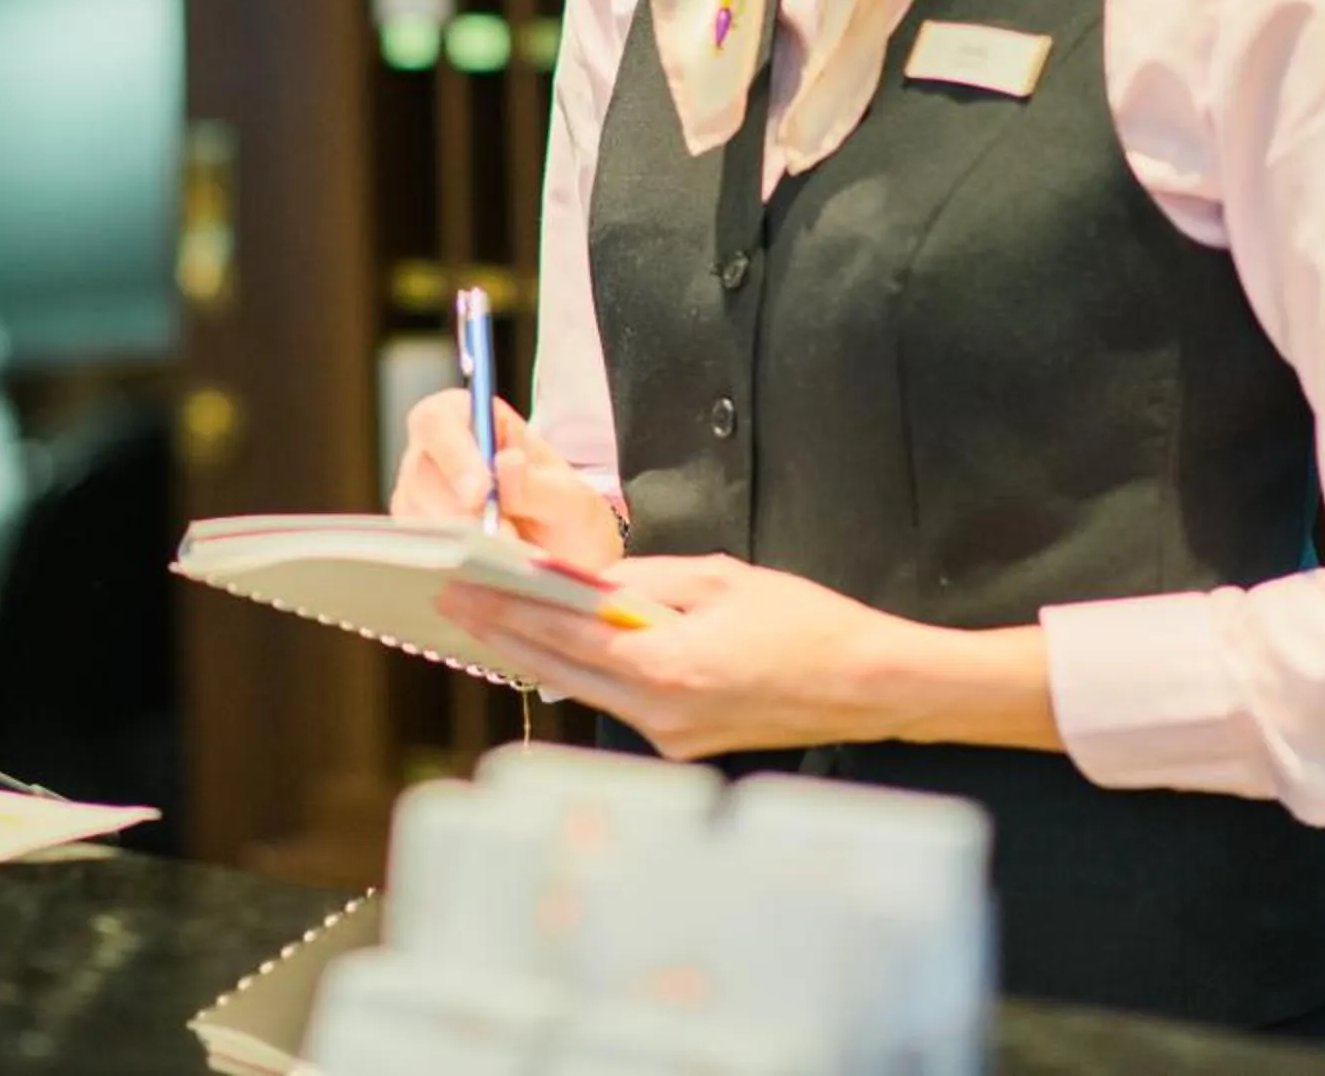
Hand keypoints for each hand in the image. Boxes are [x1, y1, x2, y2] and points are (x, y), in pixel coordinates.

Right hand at [389, 390, 625, 571]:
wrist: (569, 566)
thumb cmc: (568, 520)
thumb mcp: (572, 502)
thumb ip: (540, 486)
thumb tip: (504, 465)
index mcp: (475, 421)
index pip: (438, 419)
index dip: (452, 452)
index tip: (481, 492)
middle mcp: (438, 455)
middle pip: (419, 472)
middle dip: (460, 511)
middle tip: (504, 539)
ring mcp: (421, 498)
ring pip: (414, 515)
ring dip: (459, 541)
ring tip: (506, 555)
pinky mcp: (418, 540)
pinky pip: (416, 551)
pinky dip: (448, 563)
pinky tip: (482, 571)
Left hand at [438, 554, 930, 759]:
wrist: (868, 685)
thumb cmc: (808, 626)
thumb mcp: (721, 579)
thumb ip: (646, 580)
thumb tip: (591, 581)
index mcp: (667, 667)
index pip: (565, 634)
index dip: (508, 609)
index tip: (463, 589)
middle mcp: (660, 714)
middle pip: (563, 668)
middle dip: (507, 633)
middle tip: (455, 603)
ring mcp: (672, 738)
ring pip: (589, 688)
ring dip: (544, 653)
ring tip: (496, 620)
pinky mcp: (686, 745)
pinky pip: (623, 701)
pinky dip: (590, 672)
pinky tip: (566, 648)